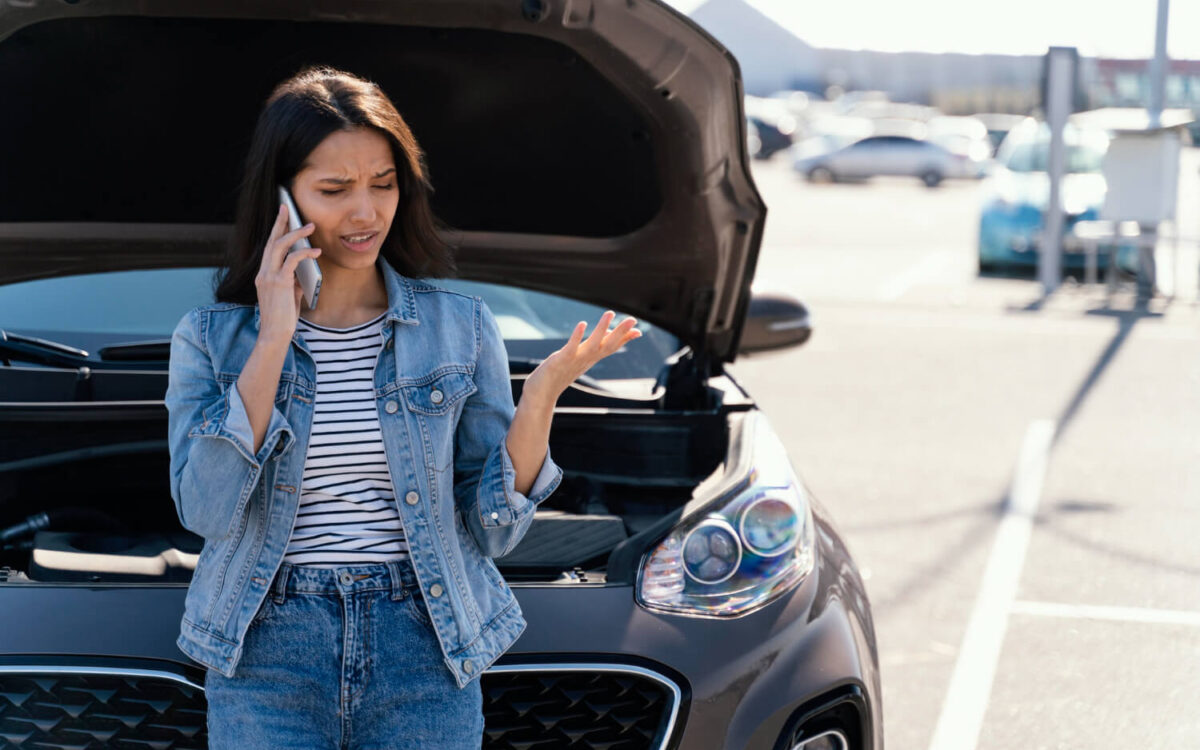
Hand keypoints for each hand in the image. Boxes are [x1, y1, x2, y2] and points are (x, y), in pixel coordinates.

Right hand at [255, 203, 321, 345]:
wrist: (275, 334)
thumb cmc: (283, 318)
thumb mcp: (289, 296)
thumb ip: (294, 282)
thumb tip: (304, 272)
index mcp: (263, 275)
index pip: (269, 247)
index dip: (275, 231)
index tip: (282, 217)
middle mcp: (263, 273)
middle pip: (271, 241)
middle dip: (279, 222)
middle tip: (287, 207)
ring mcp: (269, 276)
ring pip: (280, 246)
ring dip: (296, 234)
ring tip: (310, 226)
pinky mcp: (279, 282)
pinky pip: (293, 260)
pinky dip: (305, 253)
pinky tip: (317, 251)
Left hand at [522, 311, 640, 400]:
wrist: (541, 395)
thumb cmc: (559, 375)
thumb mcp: (578, 360)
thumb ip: (591, 348)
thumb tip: (604, 336)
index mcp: (590, 358)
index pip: (612, 347)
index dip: (625, 338)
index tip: (639, 330)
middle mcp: (586, 359)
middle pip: (608, 344)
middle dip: (621, 331)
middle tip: (633, 319)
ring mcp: (574, 360)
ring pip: (593, 344)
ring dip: (602, 329)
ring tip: (610, 313)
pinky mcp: (560, 361)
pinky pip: (571, 348)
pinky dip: (577, 337)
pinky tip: (582, 324)